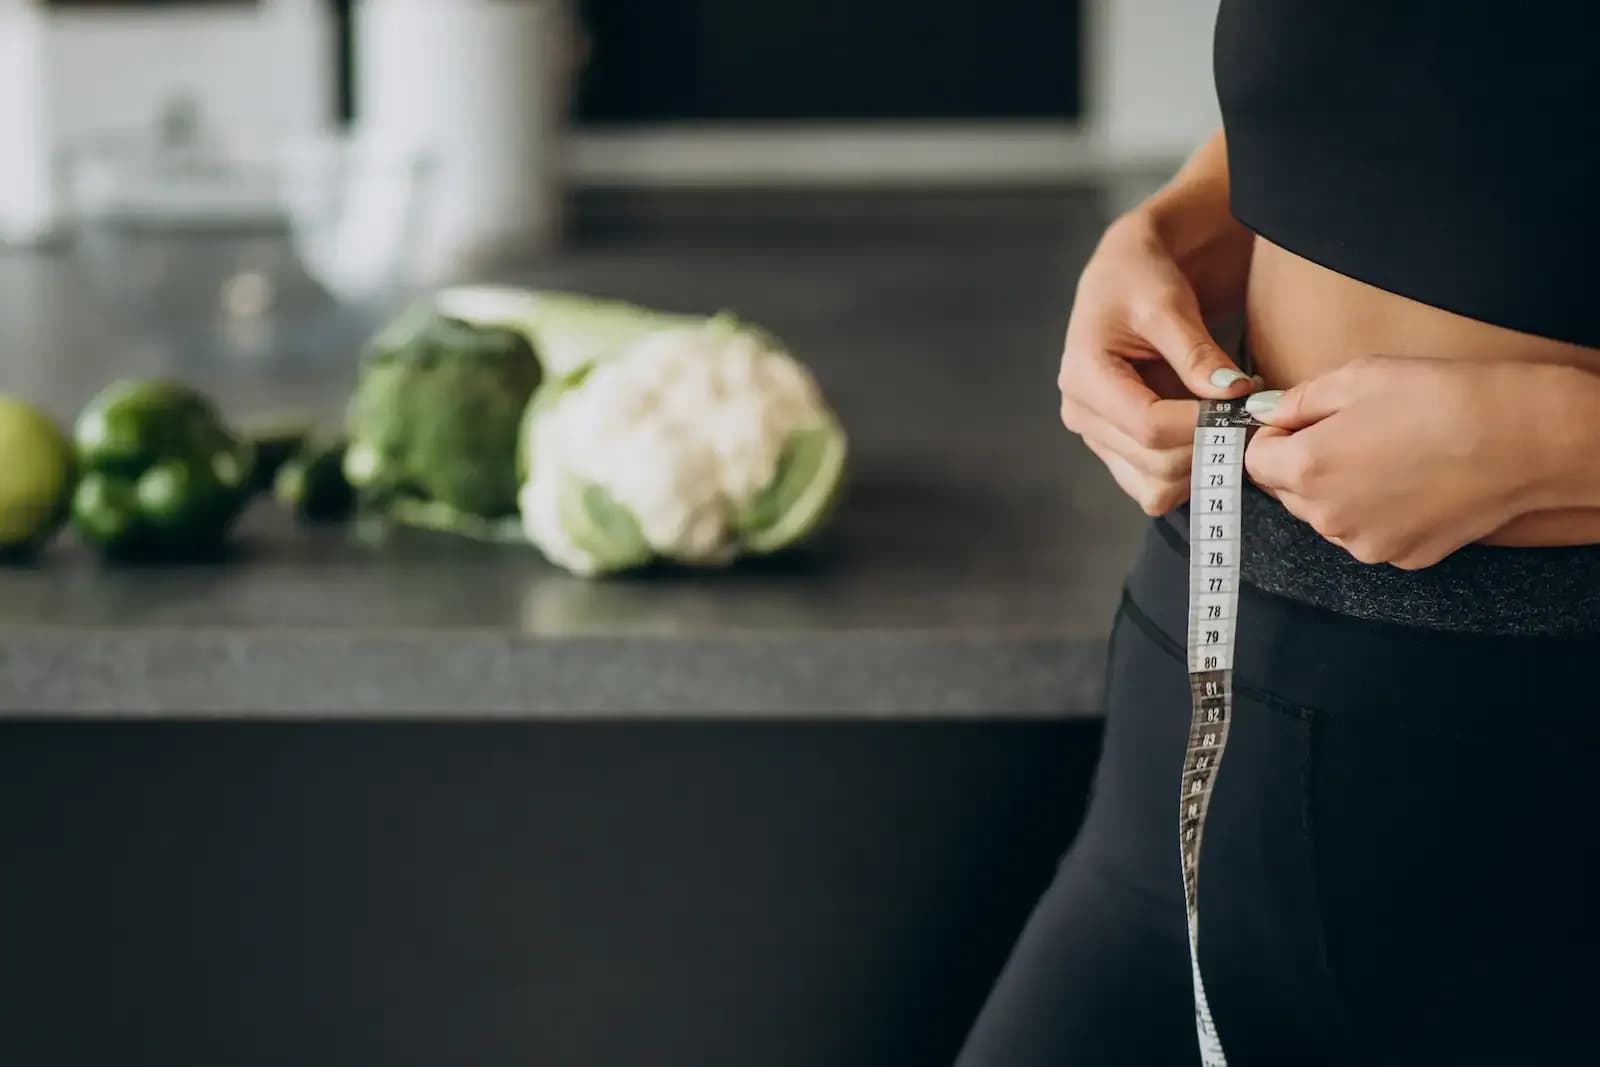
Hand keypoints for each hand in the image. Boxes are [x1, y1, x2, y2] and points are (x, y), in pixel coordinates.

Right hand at [1058, 213, 1256, 515]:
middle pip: (1154, 465)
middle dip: (1210, 447)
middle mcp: (1082, 415)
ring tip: (1229, 425)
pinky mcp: (1118, 448)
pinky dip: (1191, 472)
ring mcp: (1099, 437)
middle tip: (1249, 415)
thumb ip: (1197, 352)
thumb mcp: (1168, 302)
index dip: (1203, 425)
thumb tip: (1233, 395)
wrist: (1127, 274)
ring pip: (1155, 489)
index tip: (1246, 407)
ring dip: (1202, 467)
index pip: (1148, 425)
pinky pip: (1157, 486)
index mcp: (1084, 377)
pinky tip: (1212, 435)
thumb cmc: (1141, 277)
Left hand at [1243, 355, 1543, 569]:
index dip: (1274, 436)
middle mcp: (1327, 517)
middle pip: (1288, 491)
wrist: (1521, 440)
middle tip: (1354, 432)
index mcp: (1306, 469)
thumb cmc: (1440, 399)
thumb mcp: (1358, 378)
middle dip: (1304, 463)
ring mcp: (1364, 543)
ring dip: (1340, 490)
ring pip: (1328, 515)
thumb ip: (1299, 400)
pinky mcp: (1401, 557)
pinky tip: (1414, 482)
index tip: (1301, 420)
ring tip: (1390, 454)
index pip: (1254, 461)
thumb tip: (1266, 413)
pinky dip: (1378, 511)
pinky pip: (1369, 533)